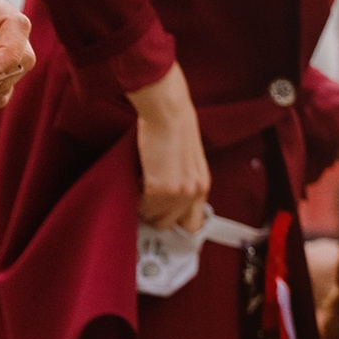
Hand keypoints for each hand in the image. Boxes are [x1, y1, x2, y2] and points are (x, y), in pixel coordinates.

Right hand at [129, 64, 210, 230]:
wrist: (168, 113)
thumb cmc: (174, 127)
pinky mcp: (160, 189)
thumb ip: (182, 182)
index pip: (192, 224)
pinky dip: (136, 197)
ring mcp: (178, 194)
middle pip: (170, 225)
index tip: (161, 219)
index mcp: (202, 186)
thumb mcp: (187, 162)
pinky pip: (142, 207)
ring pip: (154, 218)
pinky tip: (138, 180)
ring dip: (144, 207)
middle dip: (156, 216)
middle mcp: (194, 193)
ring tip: (141, 188)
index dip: (174, 223)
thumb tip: (164, 200)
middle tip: (145, 204)